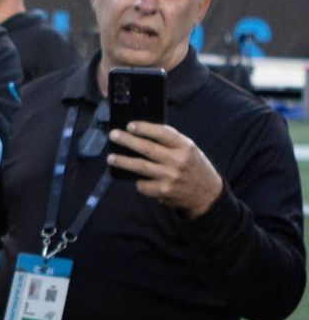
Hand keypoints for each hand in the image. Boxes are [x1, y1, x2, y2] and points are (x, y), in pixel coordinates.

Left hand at [108, 121, 223, 217]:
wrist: (207, 194)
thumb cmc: (193, 167)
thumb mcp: (188, 150)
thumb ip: (170, 143)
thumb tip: (141, 135)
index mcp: (185, 146)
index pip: (163, 133)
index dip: (145, 128)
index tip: (130, 125)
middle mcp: (178, 161)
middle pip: (147, 148)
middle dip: (127, 141)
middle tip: (113, 135)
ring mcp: (170, 177)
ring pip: (140, 167)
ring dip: (123, 161)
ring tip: (111, 157)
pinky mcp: (163, 191)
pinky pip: (143, 184)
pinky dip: (138, 181)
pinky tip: (136, 178)